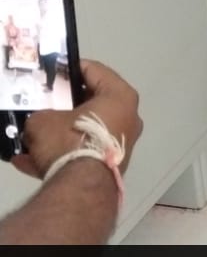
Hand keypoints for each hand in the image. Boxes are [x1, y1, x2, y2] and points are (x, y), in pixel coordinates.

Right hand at [13, 60, 142, 179]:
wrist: (79, 189)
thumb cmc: (69, 140)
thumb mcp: (43, 119)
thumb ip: (42, 113)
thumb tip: (40, 121)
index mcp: (120, 97)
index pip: (95, 71)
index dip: (71, 67)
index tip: (55, 69)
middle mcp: (128, 118)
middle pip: (93, 103)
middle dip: (66, 104)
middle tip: (45, 101)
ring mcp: (121, 145)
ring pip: (85, 132)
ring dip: (60, 133)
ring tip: (33, 133)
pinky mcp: (109, 167)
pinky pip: (81, 155)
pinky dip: (59, 156)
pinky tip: (28, 160)